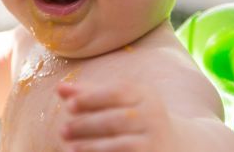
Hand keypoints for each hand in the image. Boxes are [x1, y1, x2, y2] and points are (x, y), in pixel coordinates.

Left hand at [57, 81, 175, 151]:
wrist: (174, 145)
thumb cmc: (133, 118)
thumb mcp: (116, 102)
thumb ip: (88, 93)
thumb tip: (59, 87)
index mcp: (143, 94)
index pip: (117, 92)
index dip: (91, 98)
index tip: (68, 106)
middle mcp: (153, 115)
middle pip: (116, 119)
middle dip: (86, 125)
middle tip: (62, 131)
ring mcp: (156, 139)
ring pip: (121, 144)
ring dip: (92, 146)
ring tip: (69, 148)